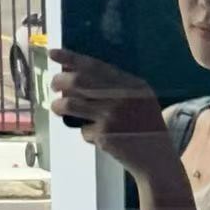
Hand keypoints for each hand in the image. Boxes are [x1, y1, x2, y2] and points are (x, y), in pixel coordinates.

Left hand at [49, 50, 171, 178]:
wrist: (156, 156)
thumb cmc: (144, 126)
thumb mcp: (140, 99)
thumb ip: (116, 86)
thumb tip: (76, 73)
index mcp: (131, 84)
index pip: (95, 65)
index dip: (71, 58)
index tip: (53, 53)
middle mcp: (121, 96)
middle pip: (79, 81)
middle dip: (60, 81)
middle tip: (53, 85)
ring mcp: (111, 115)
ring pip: (71, 104)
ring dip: (59, 106)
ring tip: (57, 108)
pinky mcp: (104, 135)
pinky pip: (83, 130)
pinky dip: (86, 133)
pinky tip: (98, 137)